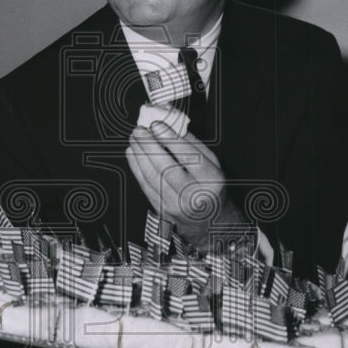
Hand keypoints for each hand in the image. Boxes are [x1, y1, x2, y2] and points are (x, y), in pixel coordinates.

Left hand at [127, 121, 244, 251]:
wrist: (209, 222)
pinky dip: (137, 168)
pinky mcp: (162, 211)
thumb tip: (173, 127)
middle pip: (167, 167)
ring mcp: (176, 206)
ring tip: (134, 139)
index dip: (170, 140)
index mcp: (211, 181)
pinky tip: (133, 154)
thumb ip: (195, 146)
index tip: (157, 125)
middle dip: (149, 146)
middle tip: (139, 130)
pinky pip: (146, 186)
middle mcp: (193, 196)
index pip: (189, 157)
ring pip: (153, 177)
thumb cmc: (211, 188)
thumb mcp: (214, 165)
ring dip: (140, 155)